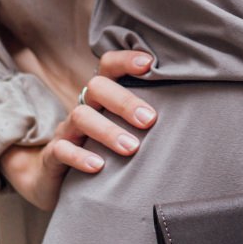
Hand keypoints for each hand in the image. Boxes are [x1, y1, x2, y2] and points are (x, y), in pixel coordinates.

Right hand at [0, 49, 157, 210]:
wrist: (56, 183)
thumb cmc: (102, 152)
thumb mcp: (123, 132)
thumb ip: (145, 122)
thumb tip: (188, 119)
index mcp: (102, 99)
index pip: (109, 67)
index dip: (125, 60)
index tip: (149, 63)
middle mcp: (84, 109)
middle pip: (96, 88)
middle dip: (124, 101)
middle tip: (149, 120)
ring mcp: (67, 131)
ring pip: (80, 117)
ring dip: (108, 131)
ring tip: (132, 148)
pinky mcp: (53, 157)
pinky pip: (62, 151)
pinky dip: (80, 157)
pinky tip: (99, 166)